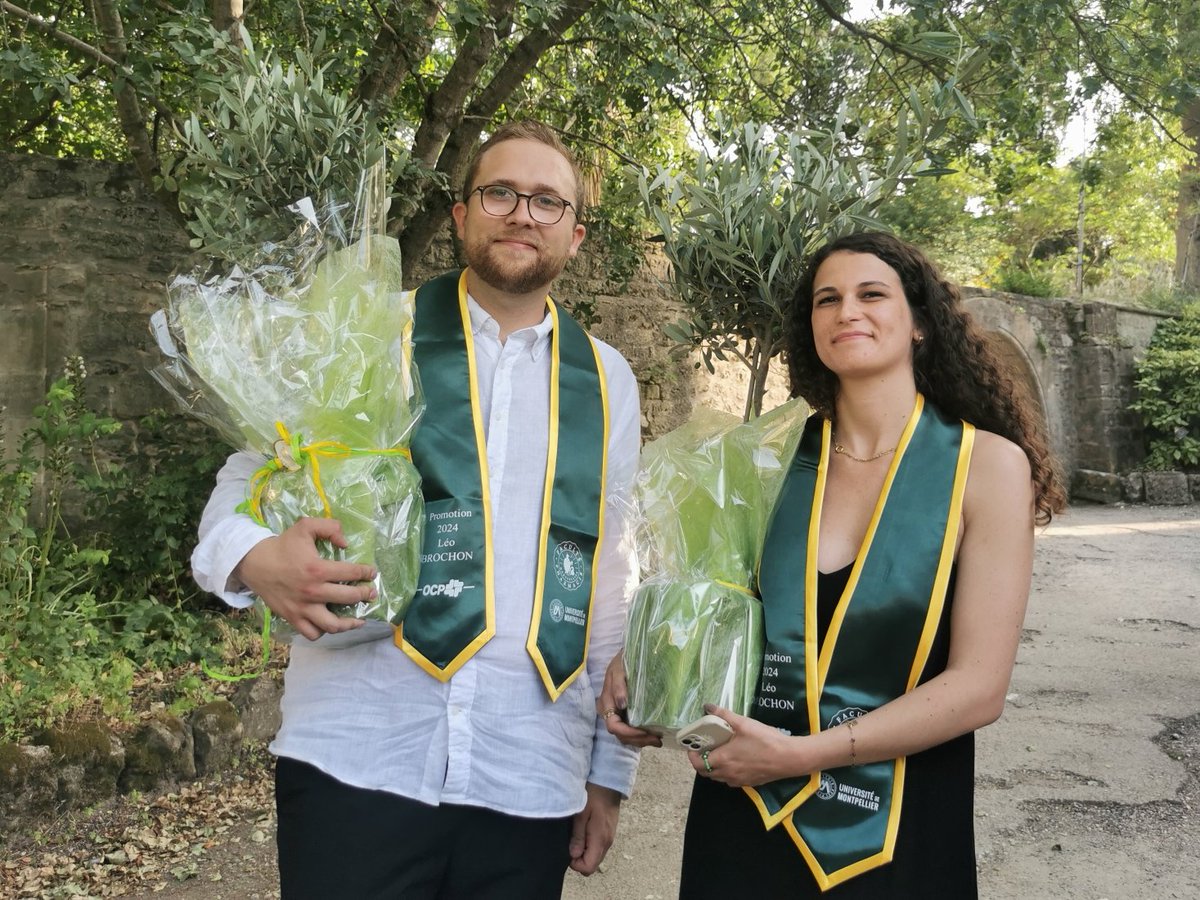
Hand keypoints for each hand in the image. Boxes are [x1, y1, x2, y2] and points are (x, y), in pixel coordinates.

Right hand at [235, 517, 377, 640]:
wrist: (254, 563)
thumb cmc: (282, 546)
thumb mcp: (305, 526)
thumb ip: (329, 527)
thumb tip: (346, 543)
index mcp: (318, 569)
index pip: (351, 573)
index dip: (366, 573)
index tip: (372, 573)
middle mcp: (313, 592)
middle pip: (348, 598)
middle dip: (365, 595)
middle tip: (371, 593)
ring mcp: (302, 608)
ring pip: (332, 625)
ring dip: (349, 623)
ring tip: (359, 620)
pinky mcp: (292, 618)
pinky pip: (312, 633)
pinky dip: (323, 632)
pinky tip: (330, 625)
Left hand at [569, 783, 620, 874]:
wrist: (609, 782)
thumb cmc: (593, 795)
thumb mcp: (581, 814)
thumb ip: (578, 836)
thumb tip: (573, 855)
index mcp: (600, 839)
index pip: (589, 867)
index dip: (576, 864)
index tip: (568, 851)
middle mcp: (607, 842)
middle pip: (593, 864)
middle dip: (580, 859)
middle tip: (571, 842)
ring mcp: (610, 837)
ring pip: (596, 856)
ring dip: (585, 852)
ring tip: (576, 835)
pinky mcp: (609, 831)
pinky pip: (599, 847)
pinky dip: (590, 845)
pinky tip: (584, 830)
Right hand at [597, 651, 661, 747]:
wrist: (625, 657)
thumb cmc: (622, 662)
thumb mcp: (618, 669)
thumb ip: (618, 685)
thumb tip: (621, 704)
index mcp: (605, 703)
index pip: (613, 726)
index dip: (628, 733)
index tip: (645, 732)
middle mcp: (609, 712)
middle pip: (620, 735)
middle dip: (638, 740)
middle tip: (657, 740)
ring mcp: (617, 715)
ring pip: (625, 736)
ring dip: (641, 741)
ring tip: (657, 740)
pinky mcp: (625, 714)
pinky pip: (631, 731)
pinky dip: (641, 736)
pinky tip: (654, 735)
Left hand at [686, 704, 799, 786]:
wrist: (789, 758)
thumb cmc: (765, 740)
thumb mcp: (743, 723)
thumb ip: (724, 715)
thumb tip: (707, 706)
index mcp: (723, 759)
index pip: (698, 763)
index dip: (692, 756)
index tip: (693, 746)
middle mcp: (728, 774)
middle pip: (706, 772)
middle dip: (701, 762)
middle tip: (704, 748)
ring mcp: (738, 781)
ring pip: (718, 777)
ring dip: (713, 767)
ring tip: (718, 752)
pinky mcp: (749, 783)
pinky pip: (730, 780)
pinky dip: (726, 772)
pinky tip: (734, 760)